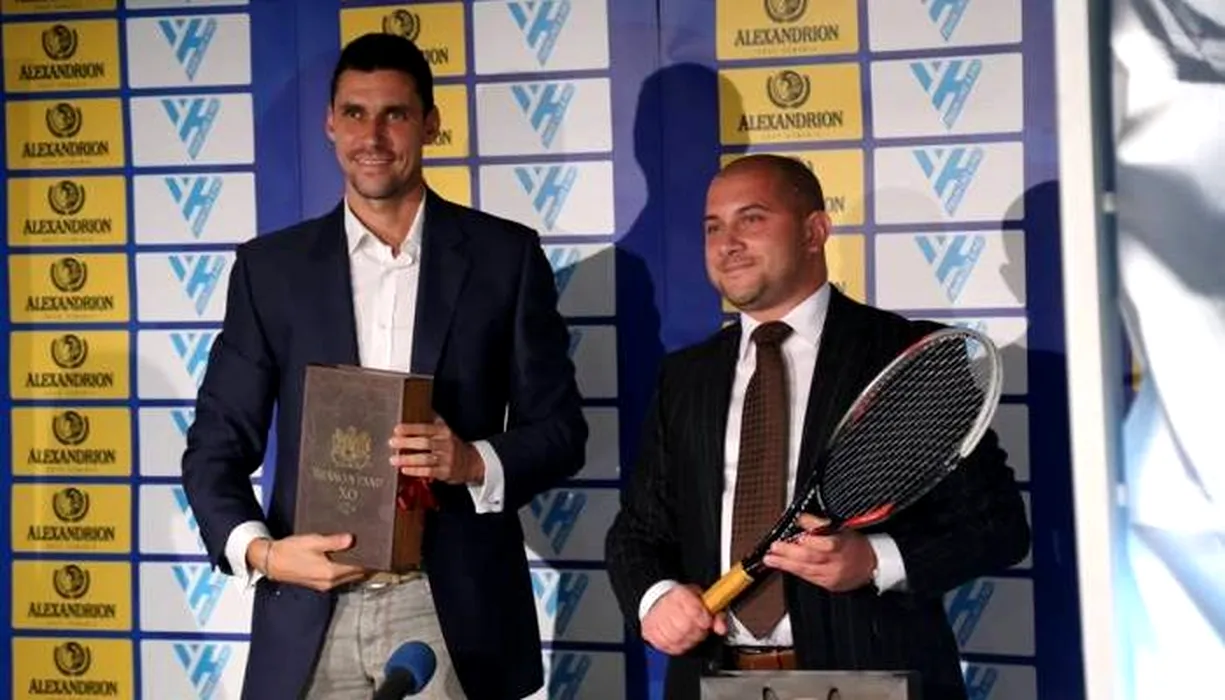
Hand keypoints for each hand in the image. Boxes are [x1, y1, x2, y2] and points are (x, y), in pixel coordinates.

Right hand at [246, 533, 368, 591]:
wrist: (270, 562)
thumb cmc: (289, 551)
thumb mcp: (313, 541)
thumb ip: (334, 542)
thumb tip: (351, 539)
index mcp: (330, 572)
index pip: (358, 568)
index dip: (370, 559)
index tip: (378, 550)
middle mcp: (329, 582)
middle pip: (356, 574)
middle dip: (366, 564)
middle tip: (375, 550)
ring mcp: (324, 585)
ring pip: (348, 577)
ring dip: (356, 567)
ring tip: (363, 553)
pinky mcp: (319, 583)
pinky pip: (339, 578)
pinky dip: (345, 570)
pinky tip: (346, 559)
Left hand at [388, 418, 484, 484]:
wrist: (470, 462)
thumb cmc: (452, 445)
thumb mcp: (445, 430)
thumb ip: (432, 421)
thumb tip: (417, 406)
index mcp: (444, 432)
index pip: (426, 428)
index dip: (411, 428)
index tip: (397, 429)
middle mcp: (446, 444)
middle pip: (425, 443)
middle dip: (407, 442)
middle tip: (392, 442)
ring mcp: (446, 459)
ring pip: (425, 458)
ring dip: (408, 459)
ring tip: (393, 459)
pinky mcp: (445, 472)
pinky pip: (429, 472)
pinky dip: (415, 471)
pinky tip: (404, 470)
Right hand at [642, 584, 726, 654]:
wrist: (659, 600)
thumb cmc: (682, 601)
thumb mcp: (701, 599)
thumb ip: (715, 612)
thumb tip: (721, 628)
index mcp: (679, 594)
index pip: (694, 610)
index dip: (704, 619)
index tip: (706, 621)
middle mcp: (665, 605)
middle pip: (685, 626)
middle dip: (697, 632)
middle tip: (699, 628)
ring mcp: (656, 619)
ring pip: (676, 638)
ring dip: (687, 640)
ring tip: (689, 633)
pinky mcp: (650, 632)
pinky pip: (667, 646)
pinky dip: (676, 646)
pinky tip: (679, 638)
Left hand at [762, 514, 876, 592]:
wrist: (871, 566)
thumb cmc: (855, 545)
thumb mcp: (843, 528)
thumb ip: (821, 524)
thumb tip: (802, 518)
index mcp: (843, 545)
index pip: (826, 543)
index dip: (809, 538)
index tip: (794, 532)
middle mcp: (837, 562)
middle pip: (810, 558)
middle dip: (789, 552)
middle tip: (775, 547)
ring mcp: (832, 575)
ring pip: (806, 570)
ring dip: (786, 564)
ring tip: (771, 559)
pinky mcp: (828, 584)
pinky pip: (809, 578)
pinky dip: (795, 571)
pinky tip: (784, 566)